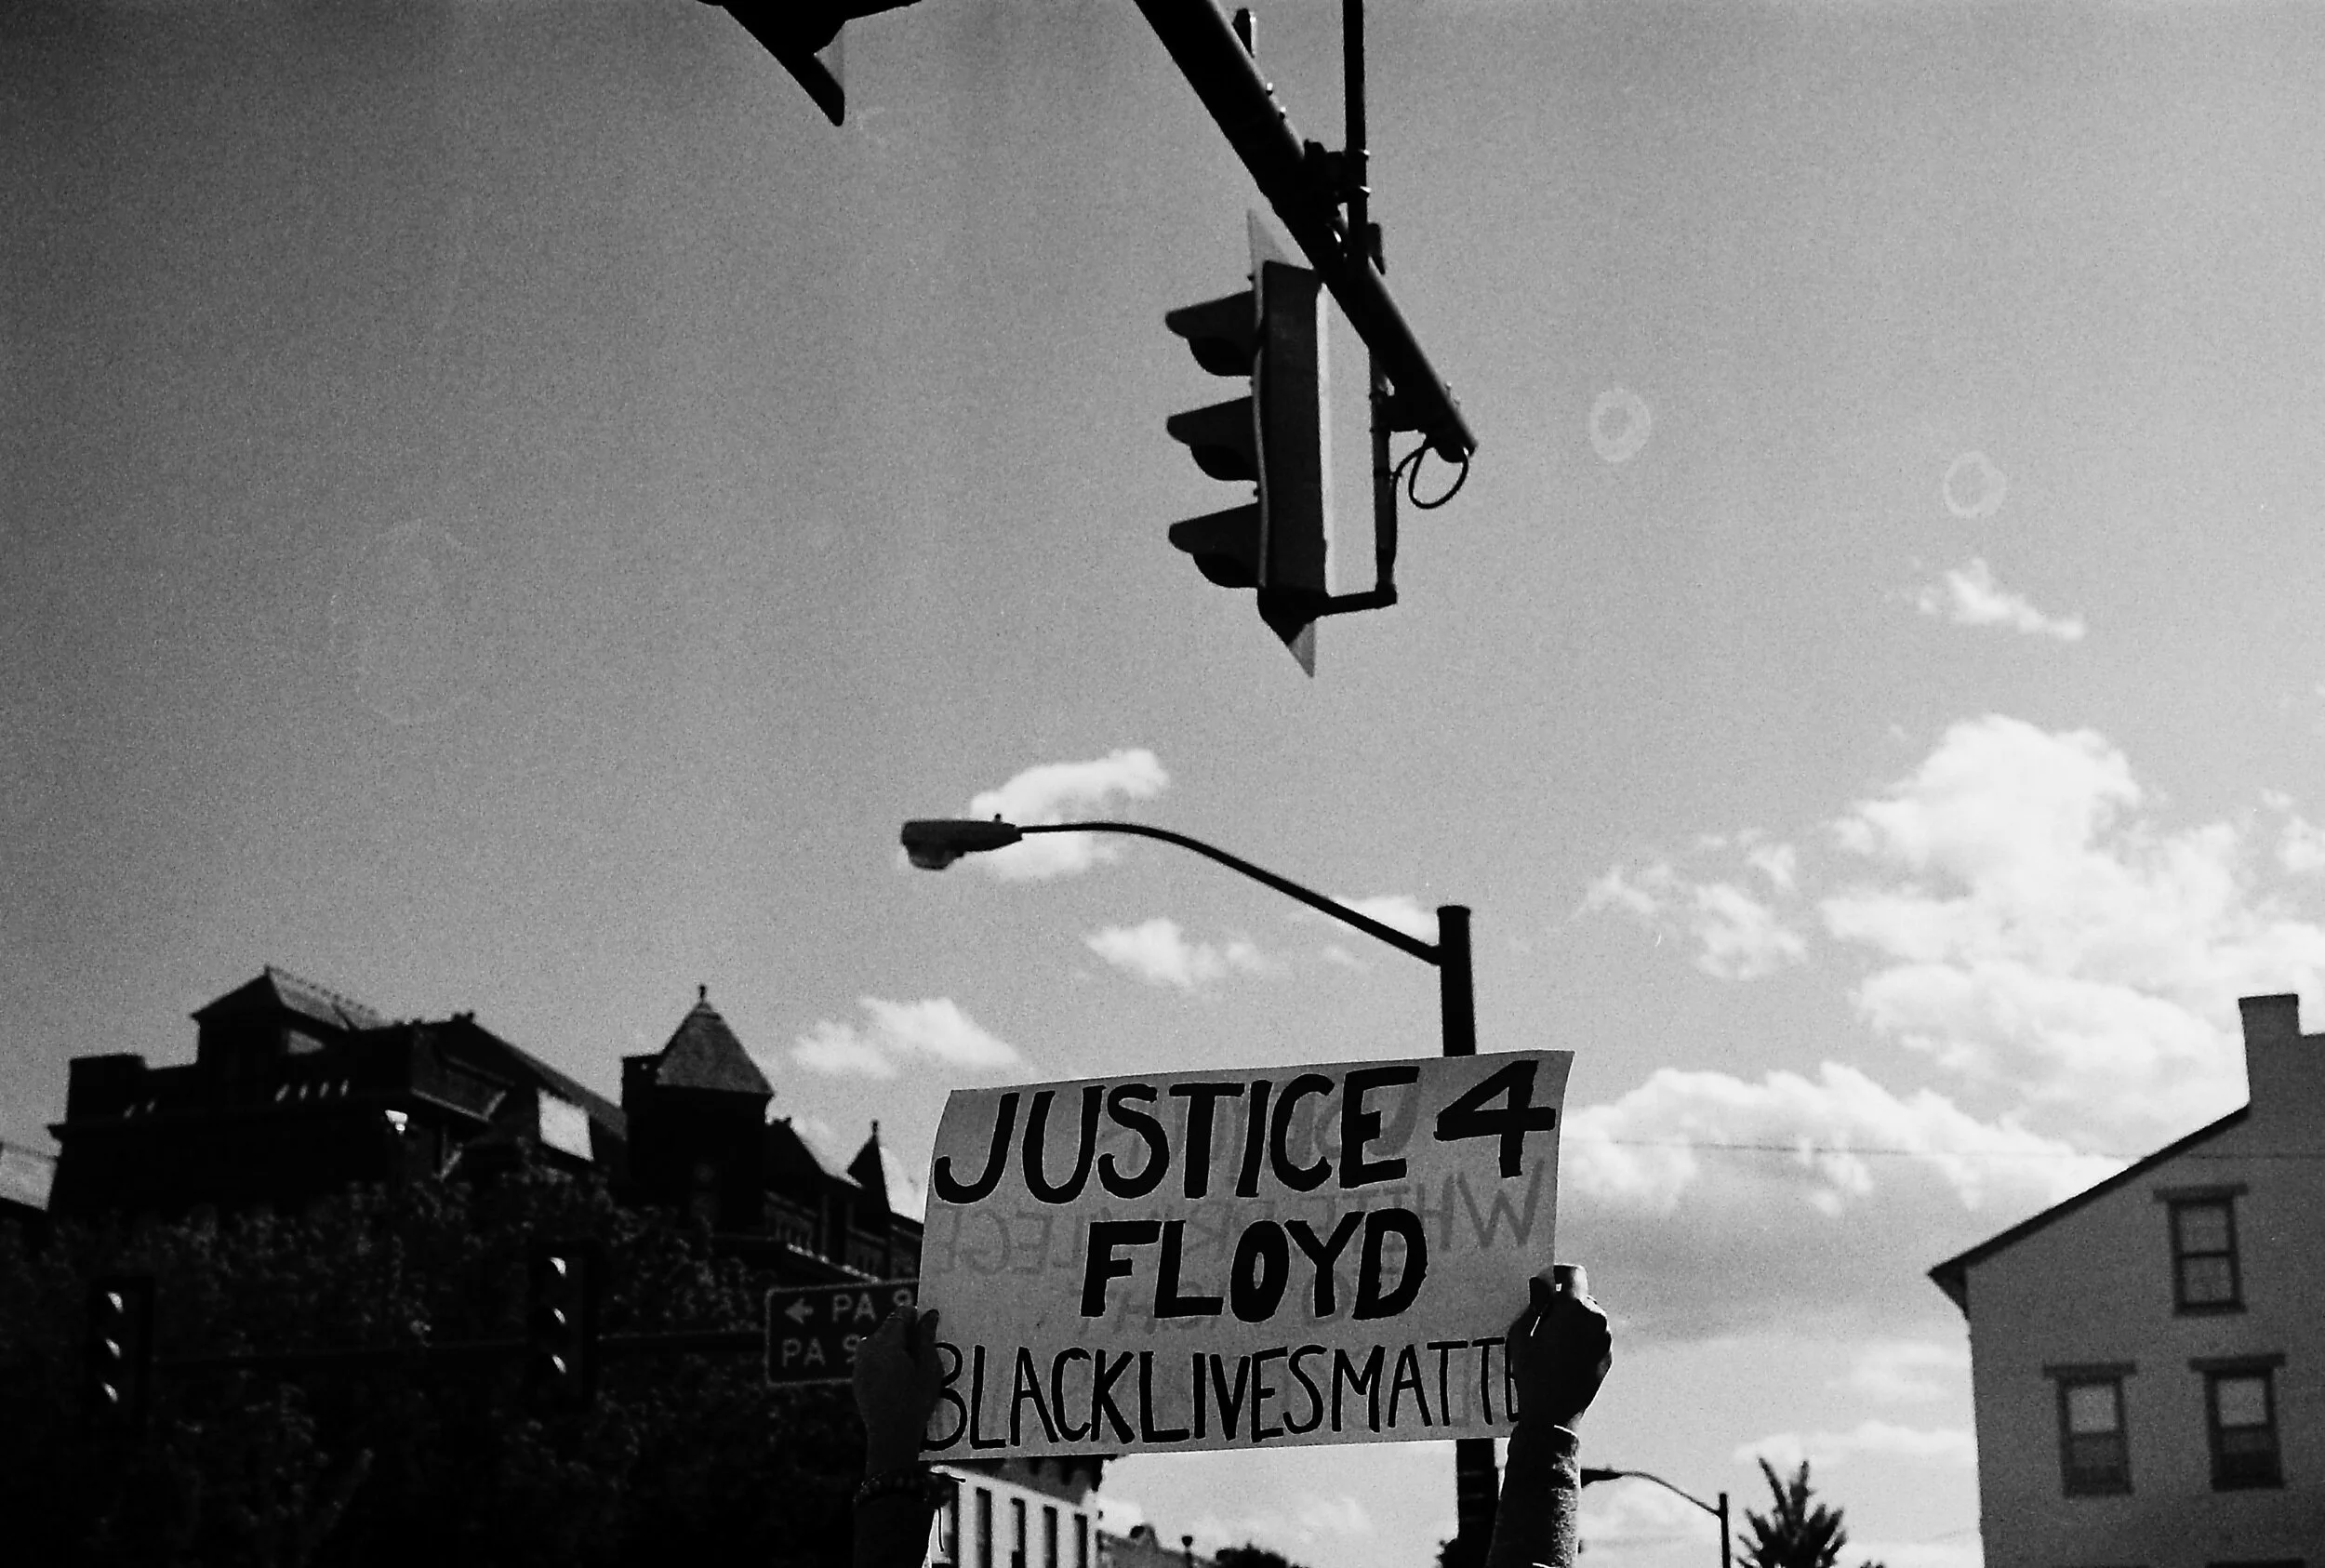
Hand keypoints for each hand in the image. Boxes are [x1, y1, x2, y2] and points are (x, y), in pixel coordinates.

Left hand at [853, 1303, 943, 1475]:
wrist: (890, 1436)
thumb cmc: (914, 1401)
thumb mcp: (928, 1367)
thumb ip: (926, 1336)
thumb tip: (929, 1314)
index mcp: (885, 1341)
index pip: (901, 1314)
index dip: (917, 1317)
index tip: (929, 1329)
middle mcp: (867, 1347)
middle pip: (890, 1328)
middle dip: (906, 1335)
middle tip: (924, 1354)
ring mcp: (859, 1363)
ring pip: (881, 1343)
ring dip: (896, 1348)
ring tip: (912, 1370)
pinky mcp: (857, 1377)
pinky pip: (873, 1359)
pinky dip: (886, 1362)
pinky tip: (899, 1381)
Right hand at [1505, 1265, 1610, 1430]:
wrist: (1553, 1415)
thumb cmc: (1532, 1373)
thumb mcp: (1522, 1334)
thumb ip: (1534, 1304)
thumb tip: (1541, 1286)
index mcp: (1575, 1309)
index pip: (1574, 1273)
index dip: (1558, 1273)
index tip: (1545, 1283)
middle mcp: (1596, 1319)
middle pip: (1581, 1296)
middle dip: (1564, 1300)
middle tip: (1543, 1317)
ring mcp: (1605, 1339)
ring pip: (1590, 1316)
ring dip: (1574, 1319)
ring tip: (1553, 1340)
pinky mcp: (1608, 1355)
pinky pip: (1595, 1335)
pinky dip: (1582, 1336)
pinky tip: (1564, 1354)